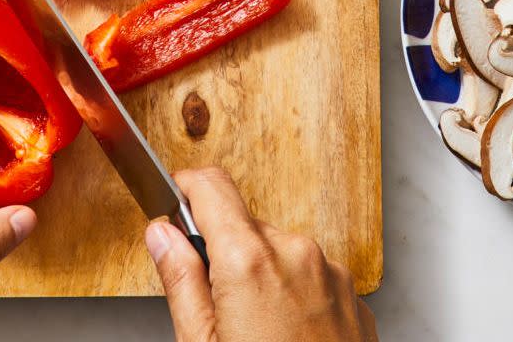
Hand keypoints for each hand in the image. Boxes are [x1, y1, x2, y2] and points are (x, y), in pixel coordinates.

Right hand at [145, 167, 377, 341]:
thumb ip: (180, 279)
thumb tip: (161, 236)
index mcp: (251, 259)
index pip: (211, 186)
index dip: (184, 188)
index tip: (173, 199)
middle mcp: (297, 253)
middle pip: (244, 225)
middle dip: (222, 251)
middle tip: (211, 304)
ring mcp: (330, 274)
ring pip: (278, 251)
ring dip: (258, 274)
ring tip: (252, 331)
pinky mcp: (351, 296)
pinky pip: (309, 276)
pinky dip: (290, 293)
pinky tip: (282, 337)